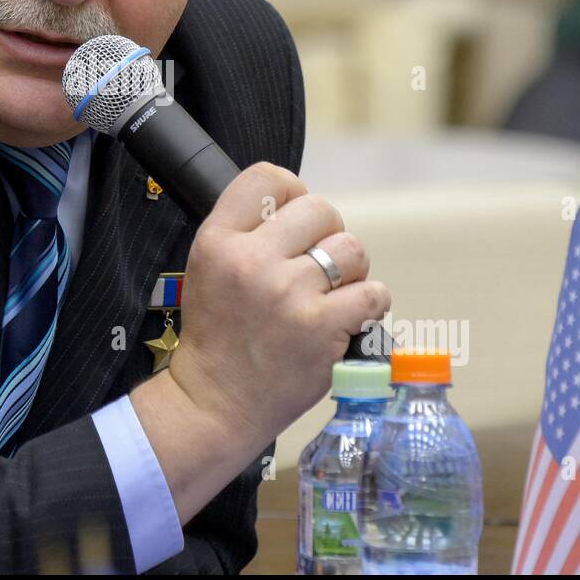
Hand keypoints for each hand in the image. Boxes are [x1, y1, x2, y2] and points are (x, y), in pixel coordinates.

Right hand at [168, 161, 389, 443]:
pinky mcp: (321, 328)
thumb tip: (299, 204)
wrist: (216, 402)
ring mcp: (288, 295)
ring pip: (351, 248)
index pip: (268, 177)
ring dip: (350, 269)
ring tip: (330, 292)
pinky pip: (373, 293)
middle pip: (319, 208)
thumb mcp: (206, 268)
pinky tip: (346, 316)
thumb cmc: (218, 334)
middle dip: (326, 233)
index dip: (291, 192)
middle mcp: (251, 262)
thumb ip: (245, 231)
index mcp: (218, 241)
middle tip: (314, 264)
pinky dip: (369, 303)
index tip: (293, 219)